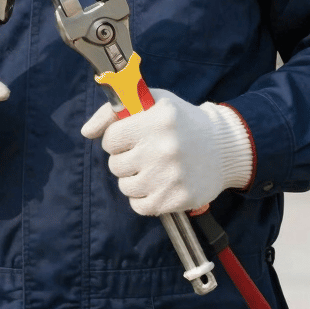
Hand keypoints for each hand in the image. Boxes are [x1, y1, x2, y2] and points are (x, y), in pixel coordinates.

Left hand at [81, 89, 252, 214]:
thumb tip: (86, 132)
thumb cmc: (181, 121)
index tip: (129, 138)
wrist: (223, 148)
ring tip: (151, 168)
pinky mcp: (178, 199)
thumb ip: (113, 113)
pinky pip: (140, 206)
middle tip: (142, 153)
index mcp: (157, 120)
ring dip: (132, 179)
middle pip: (115, 164)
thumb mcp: (152, 102)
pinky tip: (157, 184)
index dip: (116, 139)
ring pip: (125, 186)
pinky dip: (143, 198)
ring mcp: (171, 176)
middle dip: (124, 159)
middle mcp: (164, 148)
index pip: (111, 139)